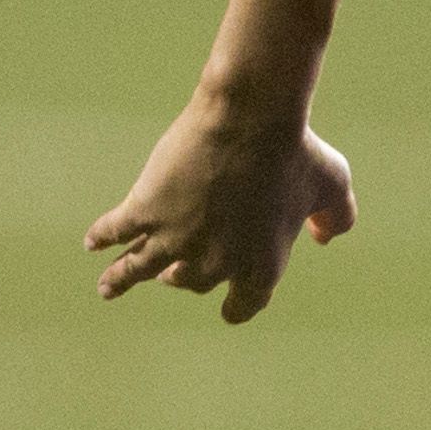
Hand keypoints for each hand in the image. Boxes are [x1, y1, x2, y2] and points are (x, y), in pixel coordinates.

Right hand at [86, 88, 356, 320]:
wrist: (251, 120)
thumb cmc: (297, 148)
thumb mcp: (333, 183)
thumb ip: (338, 217)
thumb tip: (326, 236)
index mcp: (262, 266)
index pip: (245, 303)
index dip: (235, 306)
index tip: (224, 309)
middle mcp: (214, 263)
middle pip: (191, 281)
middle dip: (180, 279)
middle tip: (169, 276)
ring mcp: (175, 239)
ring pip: (140, 269)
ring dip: (121, 280)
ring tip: (105, 288)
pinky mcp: (146, 210)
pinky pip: (117, 231)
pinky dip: (103, 237)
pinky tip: (92, 243)